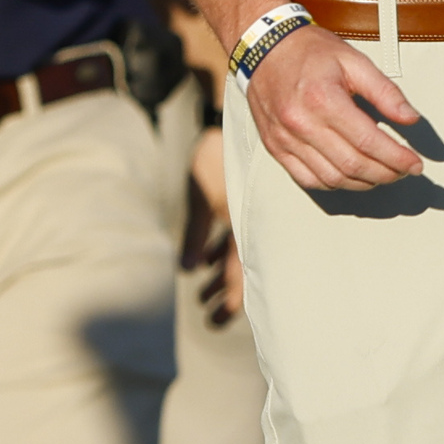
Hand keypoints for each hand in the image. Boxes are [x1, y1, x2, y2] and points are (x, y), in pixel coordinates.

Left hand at [178, 143, 242, 327]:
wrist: (235, 122)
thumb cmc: (217, 161)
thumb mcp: (202, 198)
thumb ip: (196, 234)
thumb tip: (189, 270)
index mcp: (249, 229)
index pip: (241, 277)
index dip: (228, 302)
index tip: (213, 321)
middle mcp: (254, 226)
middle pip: (241, 272)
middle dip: (224, 296)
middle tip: (210, 318)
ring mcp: (249, 217)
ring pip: (236, 255)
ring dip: (220, 276)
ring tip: (203, 293)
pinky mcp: (241, 204)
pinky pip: (233, 236)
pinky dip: (219, 251)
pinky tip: (206, 262)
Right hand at [244, 24, 423, 192]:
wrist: (265, 49)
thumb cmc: (310, 52)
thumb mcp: (354, 61)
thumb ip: (385, 92)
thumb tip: (410, 119)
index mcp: (323, 99)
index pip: (368, 141)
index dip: (397, 158)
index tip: (415, 164)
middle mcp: (301, 123)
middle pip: (352, 165)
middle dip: (386, 173)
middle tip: (403, 171)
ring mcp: (285, 138)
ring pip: (331, 178)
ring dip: (363, 183)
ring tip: (381, 174)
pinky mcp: (276, 147)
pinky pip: (307, 179)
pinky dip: (334, 184)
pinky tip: (350, 176)